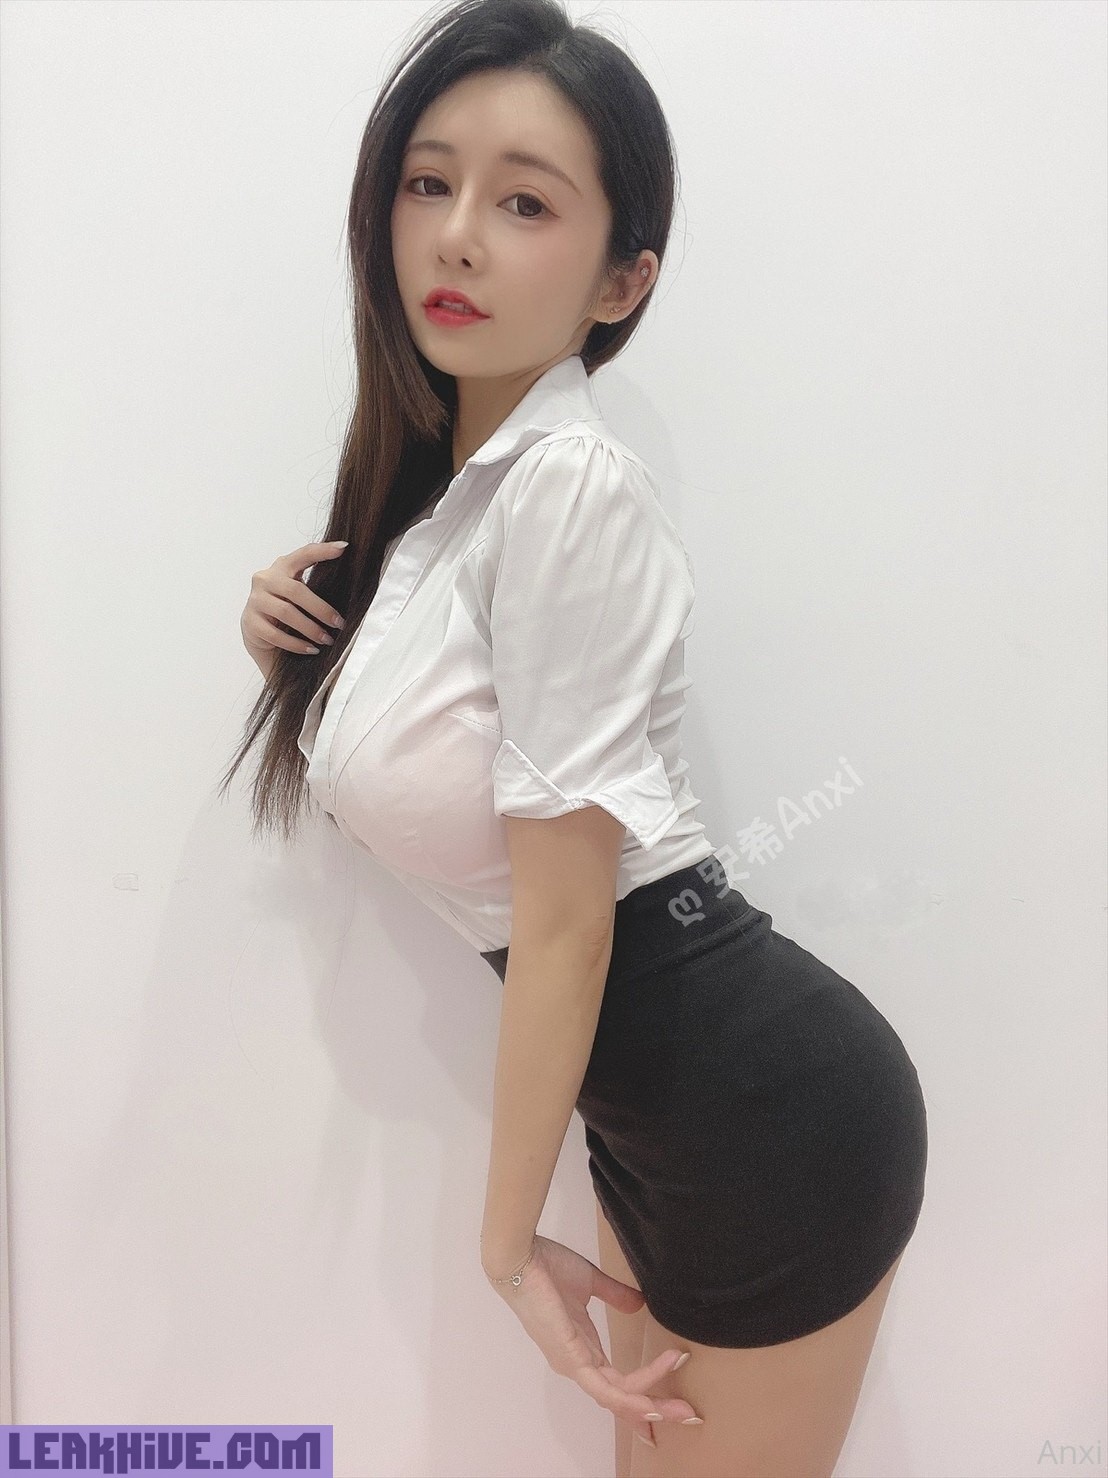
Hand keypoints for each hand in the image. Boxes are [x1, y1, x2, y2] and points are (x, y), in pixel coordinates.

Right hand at [240, 540, 348, 678]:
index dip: (323, 550)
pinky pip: (276, 635)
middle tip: (339, 624)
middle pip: (296, 590)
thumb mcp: (300, 593)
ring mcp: (255, 600)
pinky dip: (297, 644)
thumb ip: (315, 584)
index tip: (344, 548)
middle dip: (321, 609)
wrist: (259, 634)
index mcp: (282, 567)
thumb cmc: (287, 610)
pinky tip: (311, 649)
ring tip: (327, 640)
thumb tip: (351, 586)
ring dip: (311, 629)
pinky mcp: (250, 622)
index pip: (303, 554)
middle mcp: (265, 579)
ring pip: (286, 613)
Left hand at [486, 1235, 699, 1446]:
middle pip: (621, 1400)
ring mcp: (574, 1365)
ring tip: (682, 1409)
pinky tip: (654, 1395)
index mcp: (582, 1349)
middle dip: (656, 1411)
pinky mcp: (572, 1359)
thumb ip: (615, 1296)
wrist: (520, 1260)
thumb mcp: (589, 1283)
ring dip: (651, 1406)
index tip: (666, 1412)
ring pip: (618, 1399)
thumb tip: (639, 1304)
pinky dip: (632, 1393)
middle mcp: (579, 1365)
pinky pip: (606, 1387)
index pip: (616, 1385)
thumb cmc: (548, 1268)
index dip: (641, 1399)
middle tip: (690, 1417)